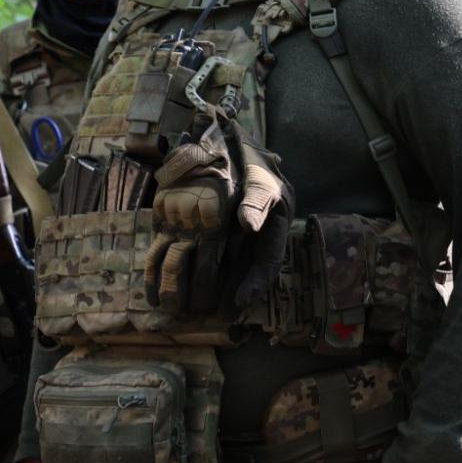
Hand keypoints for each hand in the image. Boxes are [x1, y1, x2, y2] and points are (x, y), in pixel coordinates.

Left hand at [142, 121, 291, 310]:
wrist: (231, 146)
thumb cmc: (250, 162)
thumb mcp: (259, 178)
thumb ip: (255, 202)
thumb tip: (248, 224)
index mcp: (276, 224)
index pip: (268, 260)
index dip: (257, 282)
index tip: (243, 300)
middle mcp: (258, 234)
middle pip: (247, 270)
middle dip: (236, 293)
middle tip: (223, 316)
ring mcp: (239, 234)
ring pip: (230, 266)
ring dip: (218, 287)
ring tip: (203, 309)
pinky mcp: (218, 231)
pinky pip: (211, 253)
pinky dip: (200, 267)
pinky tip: (185, 281)